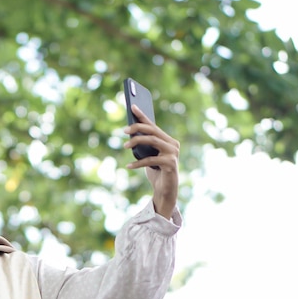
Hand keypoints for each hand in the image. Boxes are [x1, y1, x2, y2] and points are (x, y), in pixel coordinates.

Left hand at [123, 104, 179, 218]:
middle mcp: (173, 144)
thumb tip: (130, 133)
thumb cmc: (156, 172)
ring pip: (153, 141)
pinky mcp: (171, 164)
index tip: (132, 106)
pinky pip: (151, 160)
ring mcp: (173, 153)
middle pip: (153, 130)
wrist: (165, 191)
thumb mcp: (148, 156)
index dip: (142, 116)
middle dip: (137, 128)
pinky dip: (138, 163)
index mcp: (167, 140)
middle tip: (124, 130)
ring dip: (136, 142)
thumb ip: (144, 145)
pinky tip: (128, 165)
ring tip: (125, 146)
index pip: (153, 125)